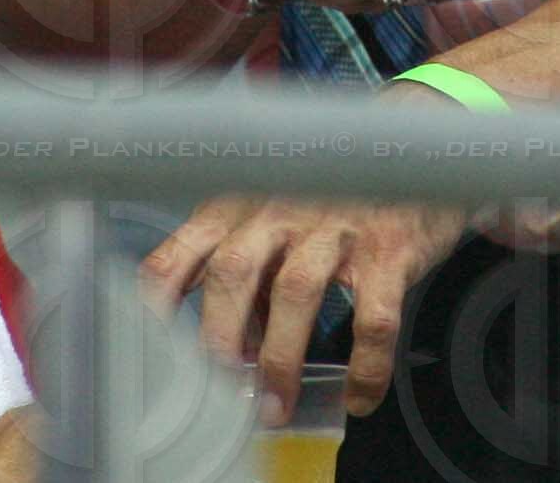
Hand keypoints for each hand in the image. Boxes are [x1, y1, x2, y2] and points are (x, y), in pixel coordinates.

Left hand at [141, 170, 469, 424]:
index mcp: (241, 208)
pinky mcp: (389, 249)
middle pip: (233, 270)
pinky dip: (365, 365)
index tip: (148, 350)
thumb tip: (230, 347)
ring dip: (280, 357)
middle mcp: (281, 211)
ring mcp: (335, 227)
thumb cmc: (330, 195)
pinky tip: (359, 395)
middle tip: (219, 394)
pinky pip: (373, 316)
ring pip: (295, 290)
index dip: (158, 303)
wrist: (411, 152)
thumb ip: (248, 274)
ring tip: (276, 407)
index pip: (182, 251)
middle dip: (218, 338)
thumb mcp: (275, 221)